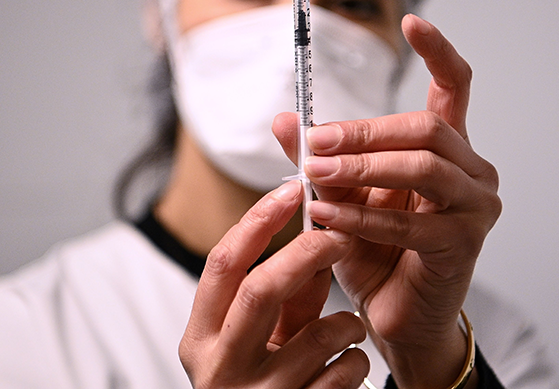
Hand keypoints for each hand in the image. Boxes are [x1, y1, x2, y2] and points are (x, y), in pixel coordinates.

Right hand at [180, 182, 370, 388]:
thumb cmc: (263, 381)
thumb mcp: (262, 337)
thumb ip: (285, 291)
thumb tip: (318, 230)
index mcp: (201, 337)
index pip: (223, 263)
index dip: (258, 220)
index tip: (291, 190)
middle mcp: (219, 367)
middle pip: (262, 287)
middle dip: (307, 253)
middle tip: (338, 235)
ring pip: (322, 333)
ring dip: (348, 322)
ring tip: (350, 329)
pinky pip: (346, 372)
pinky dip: (357, 360)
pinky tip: (348, 366)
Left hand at [273, 14, 500, 388]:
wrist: (397, 316)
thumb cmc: (375, 253)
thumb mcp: (341, 197)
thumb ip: (320, 159)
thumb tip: (285, 119)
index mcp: (446, 149)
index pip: (454, 87)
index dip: (437, 51)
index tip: (413, 21)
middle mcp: (471, 171)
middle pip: (425, 127)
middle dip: (366, 132)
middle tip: (318, 144)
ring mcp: (475, 207)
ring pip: (423, 167)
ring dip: (364, 169)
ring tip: (318, 175)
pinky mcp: (465, 244)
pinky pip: (412, 223)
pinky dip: (364, 218)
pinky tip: (327, 217)